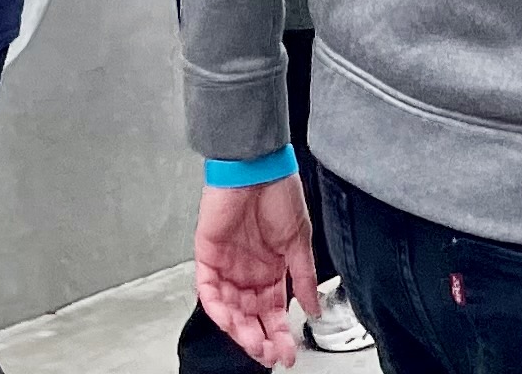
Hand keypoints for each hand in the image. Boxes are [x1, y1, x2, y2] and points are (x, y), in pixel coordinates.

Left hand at [193, 177, 318, 368]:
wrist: (257, 165)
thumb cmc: (279, 193)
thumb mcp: (299, 240)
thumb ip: (303, 277)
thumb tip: (313, 308)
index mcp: (272, 269)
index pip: (273, 312)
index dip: (280, 334)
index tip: (288, 353)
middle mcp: (248, 272)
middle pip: (251, 317)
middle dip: (260, 339)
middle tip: (270, 355)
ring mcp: (227, 265)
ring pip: (229, 309)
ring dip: (239, 330)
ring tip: (253, 343)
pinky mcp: (207, 255)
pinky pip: (207, 289)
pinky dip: (217, 307)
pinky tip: (230, 320)